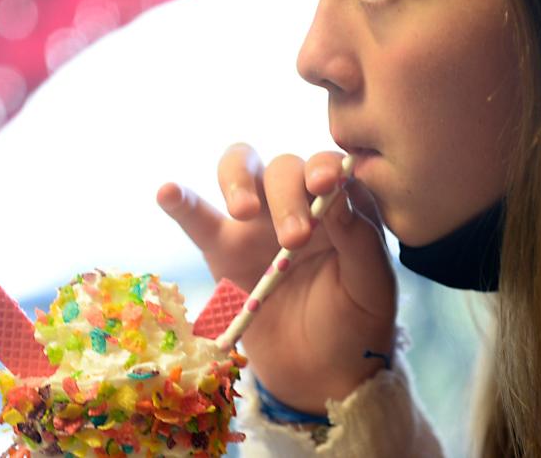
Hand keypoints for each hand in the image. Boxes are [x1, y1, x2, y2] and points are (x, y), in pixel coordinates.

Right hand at [157, 143, 396, 413]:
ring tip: (242, 211)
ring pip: (242, 170)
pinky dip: (181, 202)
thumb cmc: (357, 322)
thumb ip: (361, 238)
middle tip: (295, 239)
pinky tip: (168, 191)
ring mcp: (259, 224)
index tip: (325, 184)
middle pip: (284, 169)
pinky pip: (199, 219)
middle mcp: (299, 203)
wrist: (324, 374)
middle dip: (287, 195)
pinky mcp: (224, 250)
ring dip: (238, 180)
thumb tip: (338, 193)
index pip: (329, 166)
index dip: (324, 166)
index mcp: (341, 205)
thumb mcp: (372, 286)